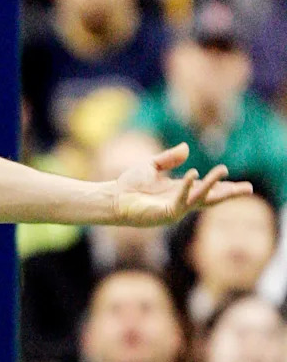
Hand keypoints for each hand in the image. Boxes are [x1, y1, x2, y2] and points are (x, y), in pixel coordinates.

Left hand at [112, 142, 252, 226]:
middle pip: (211, 198)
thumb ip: (170, 158)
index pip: (206, 189)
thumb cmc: (130, 184)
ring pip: (200, 197)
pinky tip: (195, 175)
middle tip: (249, 188)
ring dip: (212, 185)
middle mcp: (181, 201)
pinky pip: (181, 200)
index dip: (223, 185)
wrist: (113, 198)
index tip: (240, 182)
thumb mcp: (152, 166)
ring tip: (223, 172)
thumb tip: (187, 148)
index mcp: (179, 191)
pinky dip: (187, 187)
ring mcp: (175, 209)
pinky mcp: (166, 213)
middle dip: (229, 193)